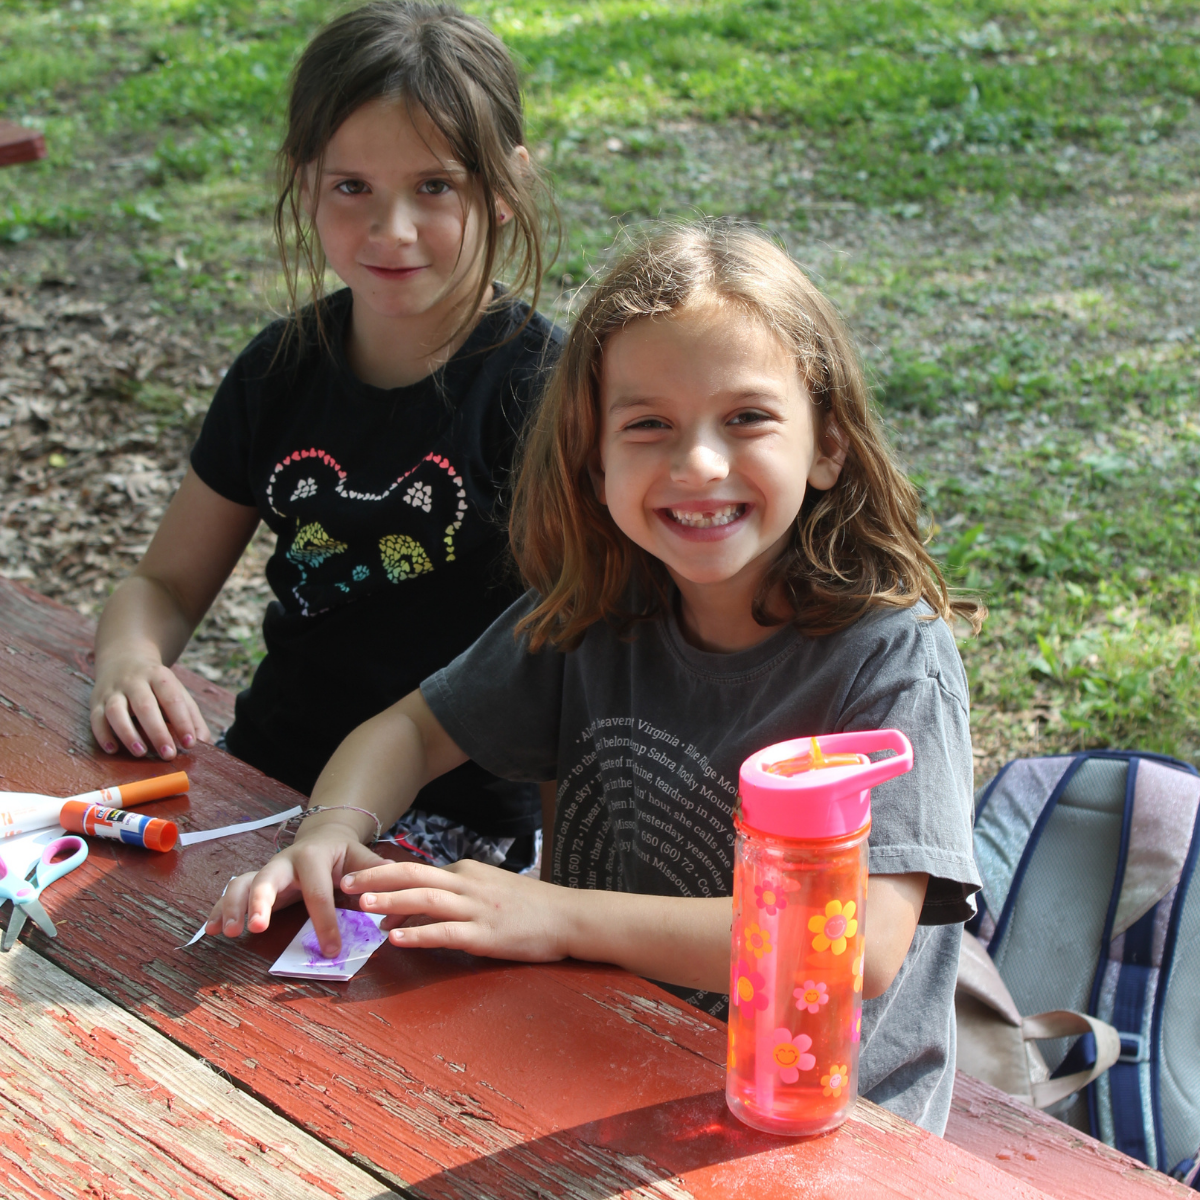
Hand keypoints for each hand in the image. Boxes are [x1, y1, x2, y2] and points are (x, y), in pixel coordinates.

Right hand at [90, 650, 211, 758]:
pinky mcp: (96, 701)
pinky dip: (103, 735)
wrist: (124, 658)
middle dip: (157, 732)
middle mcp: (135, 681)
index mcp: (160, 677)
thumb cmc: (157, 685)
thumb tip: (205, 742)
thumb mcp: (177, 692)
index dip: (182, 721)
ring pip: (116, 711)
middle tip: (168, 755)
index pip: (173, 699)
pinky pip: (96, 718)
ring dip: (128, 733)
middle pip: (145, 706)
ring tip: (140, 752)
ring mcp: (113, 691)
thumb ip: (191, 717)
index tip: (190, 743)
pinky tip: (113, 750)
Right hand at [206, 821, 391, 955]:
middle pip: (266, 878)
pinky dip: (218, 911)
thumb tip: (398, 890)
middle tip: (255, 928)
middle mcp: (283, 862)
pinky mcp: (253, 884)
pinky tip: (208, 931)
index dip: (324, 921)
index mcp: (313, 857)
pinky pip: (231, 895)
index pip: (318, 891)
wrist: (323, 836)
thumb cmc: (345, 855)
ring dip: (232, 908)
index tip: (332, 950)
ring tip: (227, 933)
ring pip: (241, 885)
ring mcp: (265, 872)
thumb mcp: (362, 859)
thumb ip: (376, 874)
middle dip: (259, 902)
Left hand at [341, 859, 571, 961]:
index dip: (384, 878)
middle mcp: (468, 884)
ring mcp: (477, 909)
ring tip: (362, 908)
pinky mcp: (486, 935)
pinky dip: (418, 934)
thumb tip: (419, 910)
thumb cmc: (531, 907)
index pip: (419, 871)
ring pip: (425, 899)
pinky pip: (445, 932)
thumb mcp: (491, 890)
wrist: (571, 917)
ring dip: (391, 901)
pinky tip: (397, 939)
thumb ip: (458, 895)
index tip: (358, 885)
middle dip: (376, 878)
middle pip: (414, 875)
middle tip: (345, 884)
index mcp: (468, 871)